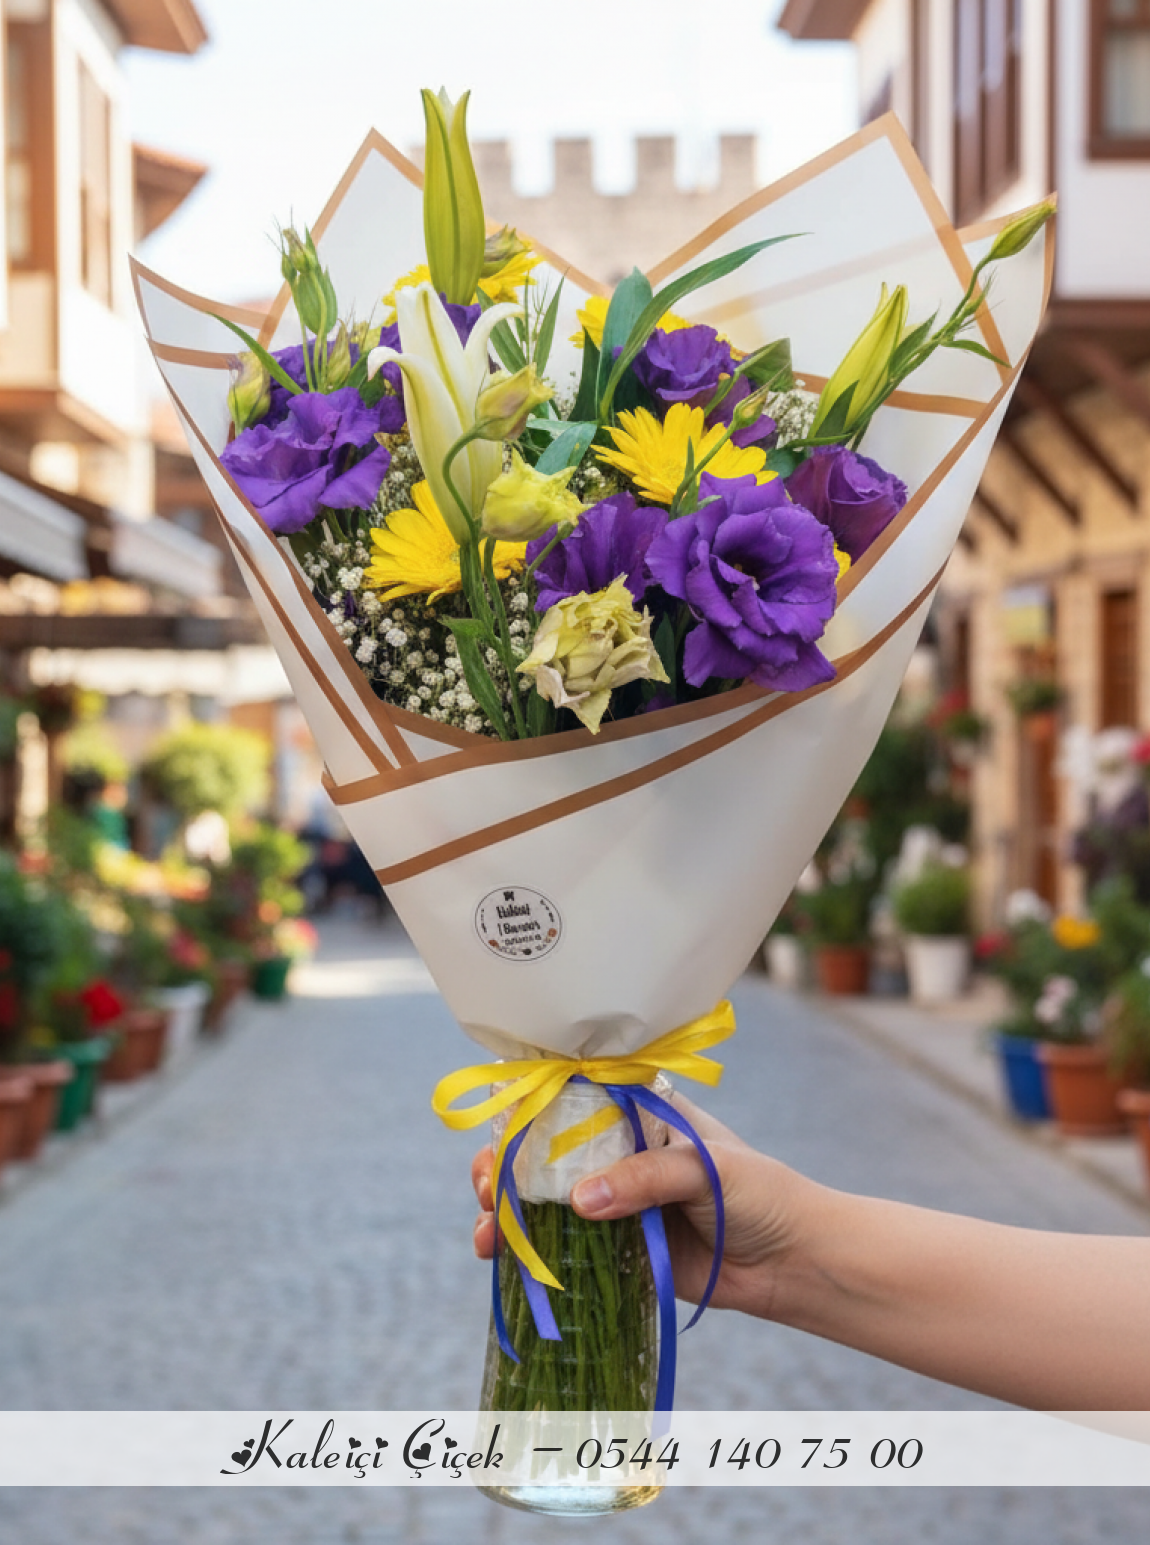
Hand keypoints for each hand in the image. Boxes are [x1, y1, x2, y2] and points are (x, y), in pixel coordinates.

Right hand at [471, 1092, 816, 1318]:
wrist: (794, 1261)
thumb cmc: (759, 1194)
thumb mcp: (705, 1170)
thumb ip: (644, 1179)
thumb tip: (578, 1202)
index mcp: (640, 1114)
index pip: (572, 1100)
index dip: (529, 1111)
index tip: (502, 1130)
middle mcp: (618, 1153)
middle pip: (544, 1153)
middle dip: (505, 1167)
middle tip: (488, 1190)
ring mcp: (614, 1203)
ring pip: (543, 1202)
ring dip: (507, 1213)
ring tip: (488, 1234)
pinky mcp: (616, 1250)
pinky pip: (563, 1248)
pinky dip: (529, 1253)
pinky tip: (503, 1260)